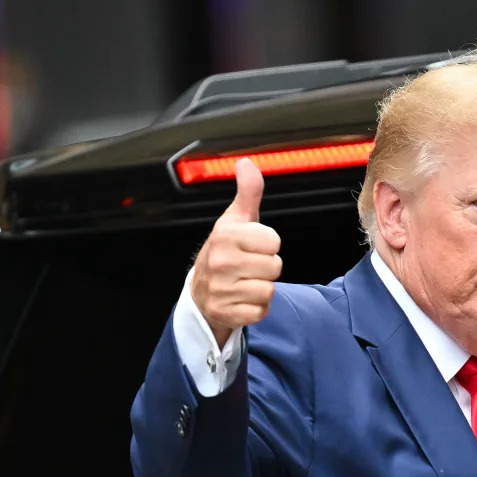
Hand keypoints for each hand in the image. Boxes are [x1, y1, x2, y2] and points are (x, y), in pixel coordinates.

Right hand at [190, 158, 282, 348]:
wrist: (201, 292)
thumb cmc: (225, 252)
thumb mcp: (235, 220)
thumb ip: (247, 192)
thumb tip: (246, 164)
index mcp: (225, 236)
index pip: (273, 242)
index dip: (268, 244)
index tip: (253, 246)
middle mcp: (220, 262)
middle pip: (275, 267)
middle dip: (266, 268)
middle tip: (249, 266)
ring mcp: (221, 290)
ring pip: (269, 290)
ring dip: (262, 289)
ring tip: (245, 282)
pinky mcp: (227, 313)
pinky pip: (261, 311)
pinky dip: (256, 308)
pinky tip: (242, 299)